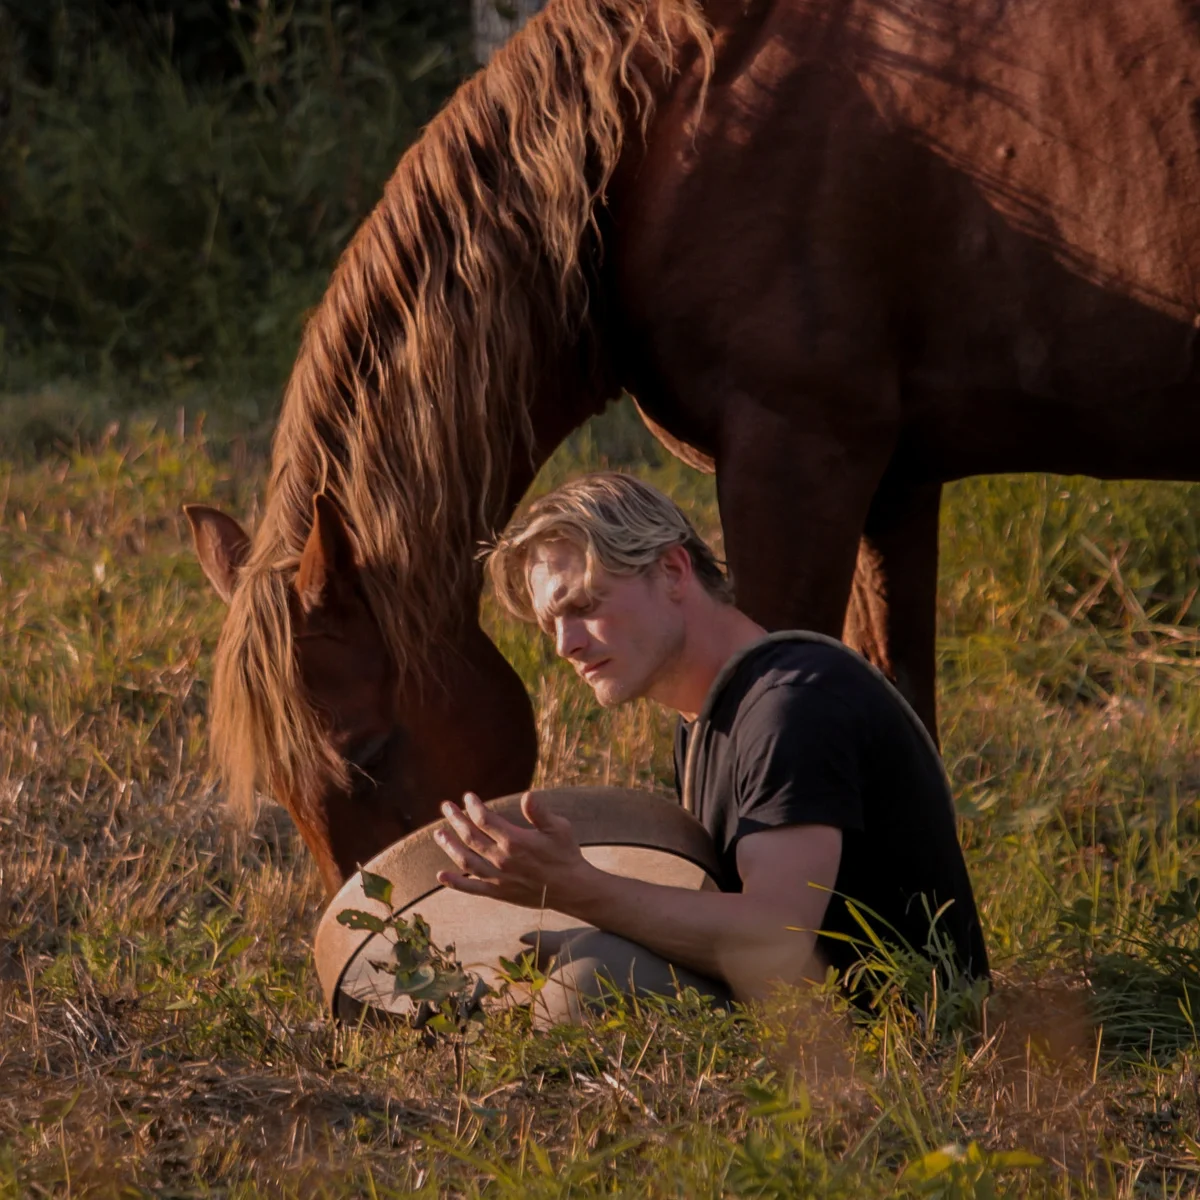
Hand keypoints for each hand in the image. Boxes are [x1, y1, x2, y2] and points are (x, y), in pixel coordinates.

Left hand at [434, 791, 597, 911]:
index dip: (473, 806)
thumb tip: (527, 795)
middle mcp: (502, 859)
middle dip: (456, 819)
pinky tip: (440, 875)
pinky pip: (472, 888)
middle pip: (470, 837)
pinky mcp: (498, 893)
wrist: (572, 889)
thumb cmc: (566, 854)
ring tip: (438, 833)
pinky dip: (454, 883)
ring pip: (466, 861)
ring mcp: (498, 878)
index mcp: (515, 841)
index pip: (485, 820)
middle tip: (446, 806)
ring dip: (450, 846)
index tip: (468, 796)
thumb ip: (540, 813)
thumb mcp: (559, 828)